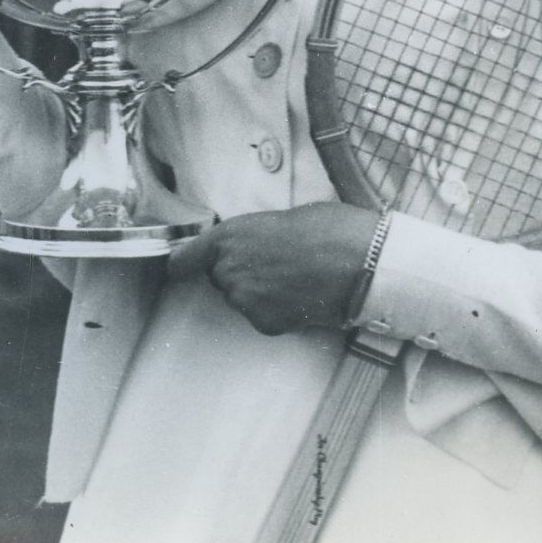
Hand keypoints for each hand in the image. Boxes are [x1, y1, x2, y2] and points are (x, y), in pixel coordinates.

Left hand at [167, 202, 378, 335]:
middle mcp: (228, 271)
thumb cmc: (328, 228)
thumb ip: (253, 236)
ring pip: (242, 298)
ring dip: (260, 291)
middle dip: (241, 271)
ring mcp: (245, 301)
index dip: (184, 263)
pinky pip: (262, 316)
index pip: (183, 260)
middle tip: (275, 260)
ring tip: (295, 277)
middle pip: (220, 278)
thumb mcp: (279, 218)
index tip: (183, 266)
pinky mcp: (264, 323)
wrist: (359, 261)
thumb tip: (251, 247)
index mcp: (228, 237)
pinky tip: (302, 295)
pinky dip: (277, 309)